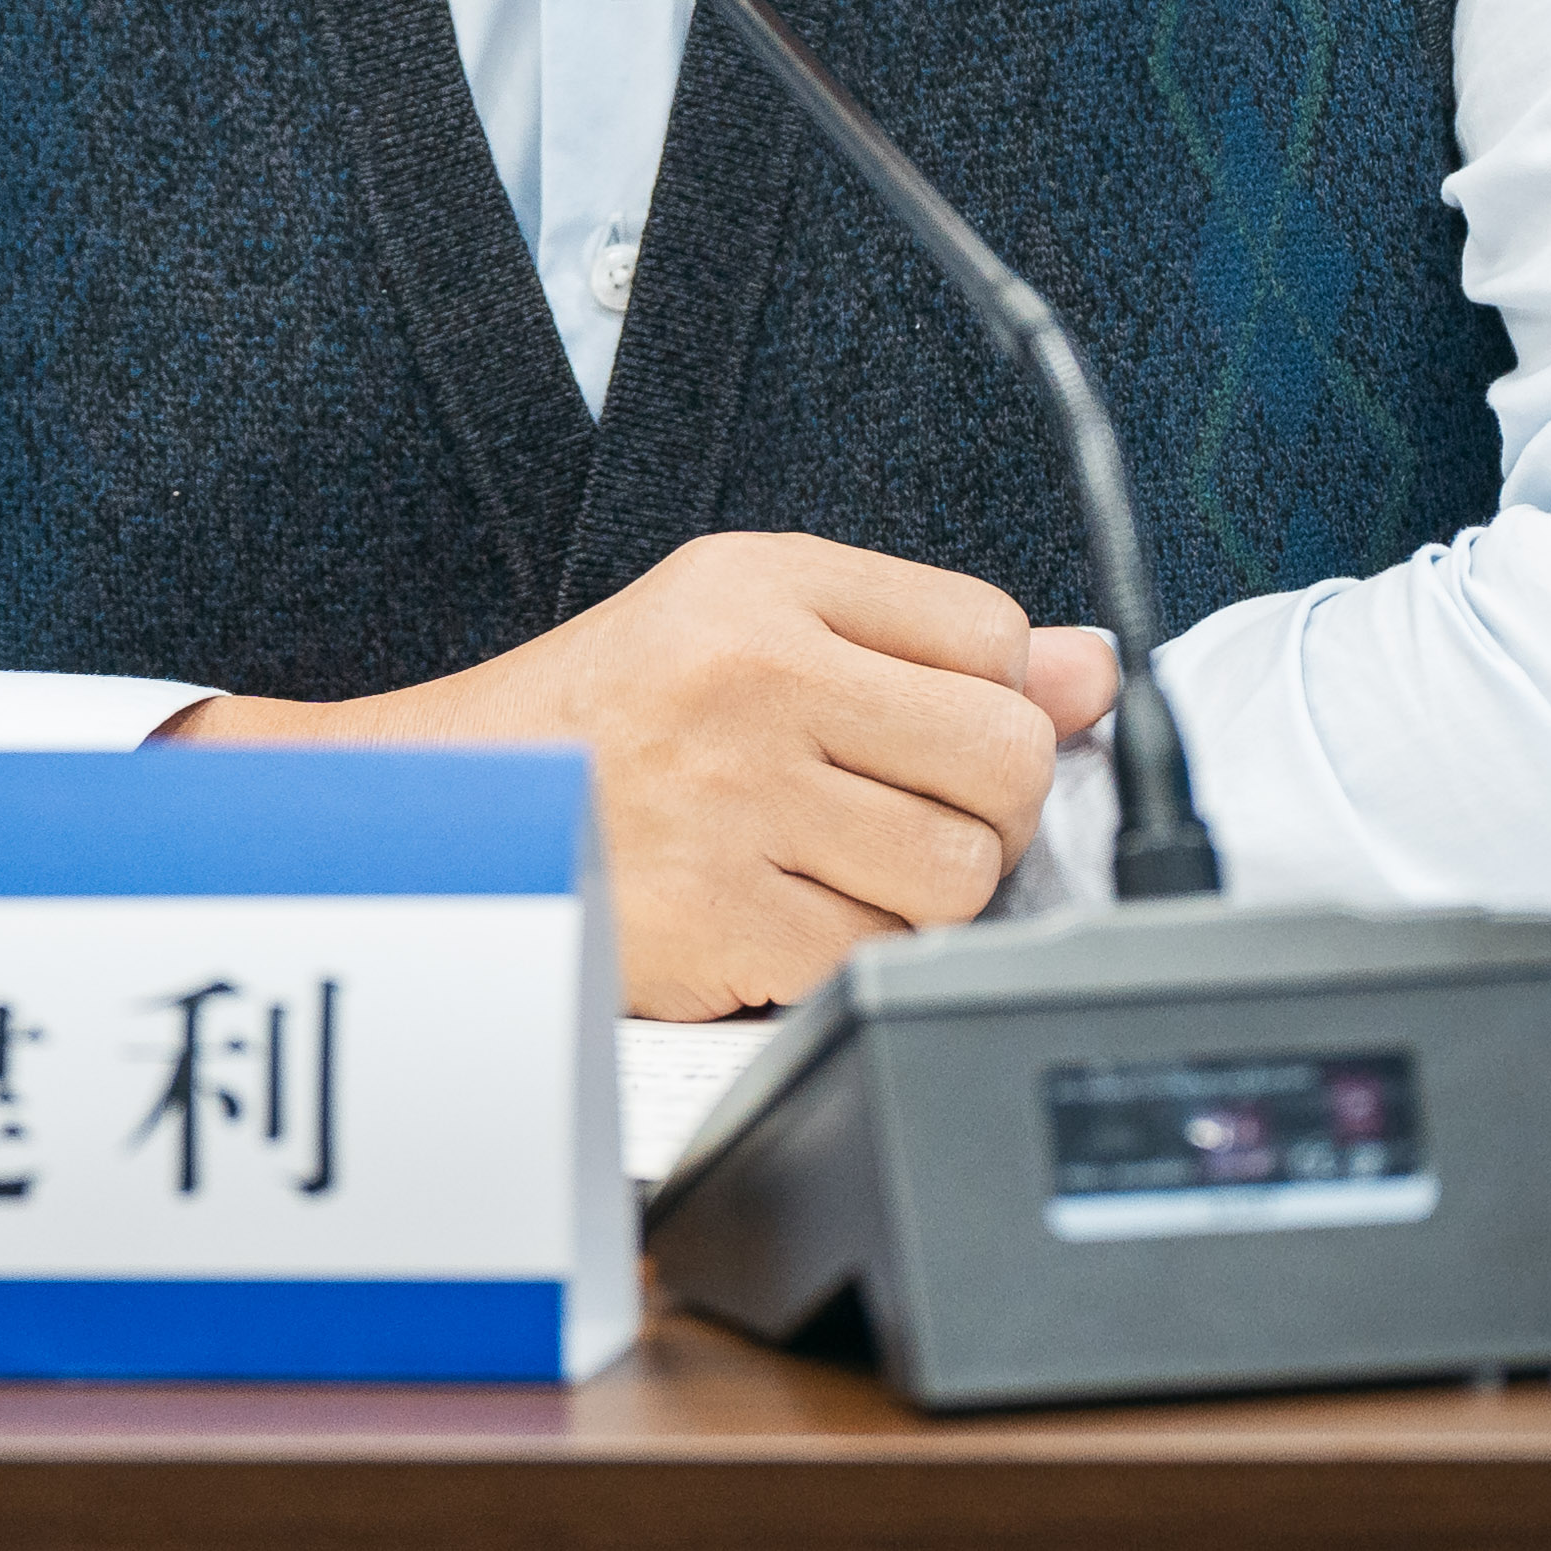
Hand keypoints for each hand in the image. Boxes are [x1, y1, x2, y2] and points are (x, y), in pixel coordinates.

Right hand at [159, 530, 1122, 1019]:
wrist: (453, 818)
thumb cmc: (607, 715)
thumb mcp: (748, 617)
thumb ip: (925, 640)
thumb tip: (1096, 672)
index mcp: (764, 589)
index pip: (991, 635)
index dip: (990, 694)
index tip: (932, 725)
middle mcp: (752, 683)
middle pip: (1005, 761)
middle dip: (986, 806)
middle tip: (911, 809)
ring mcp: (735, 808)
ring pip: (958, 877)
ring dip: (923, 891)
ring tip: (842, 863)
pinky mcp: (719, 925)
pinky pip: (874, 960)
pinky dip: (849, 958)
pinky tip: (785, 917)